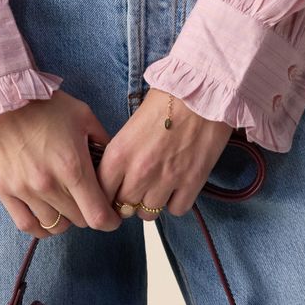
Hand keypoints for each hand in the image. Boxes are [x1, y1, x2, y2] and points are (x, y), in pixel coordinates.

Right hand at [0, 90, 124, 236]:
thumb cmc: (43, 103)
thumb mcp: (82, 115)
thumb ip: (102, 141)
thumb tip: (112, 162)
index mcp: (73, 166)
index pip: (97, 215)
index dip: (110, 221)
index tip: (112, 217)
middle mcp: (48, 184)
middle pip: (79, 220)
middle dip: (89, 213)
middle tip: (88, 201)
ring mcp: (24, 190)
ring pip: (54, 225)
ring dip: (66, 219)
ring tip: (67, 205)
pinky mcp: (3, 190)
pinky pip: (26, 224)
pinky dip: (40, 227)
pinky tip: (47, 218)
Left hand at [94, 88, 236, 218]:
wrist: (205, 91)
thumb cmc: (168, 98)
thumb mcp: (132, 123)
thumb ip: (123, 153)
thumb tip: (118, 173)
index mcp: (120, 153)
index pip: (100, 192)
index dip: (105, 195)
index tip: (112, 192)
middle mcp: (139, 171)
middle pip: (123, 208)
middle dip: (127, 200)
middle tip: (136, 188)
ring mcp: (166, 180)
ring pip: (148, 214)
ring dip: (151, 202)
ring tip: (158, 185)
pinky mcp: (192, 184)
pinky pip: (176, 210)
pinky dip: (176, 202)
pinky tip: (178, 185)